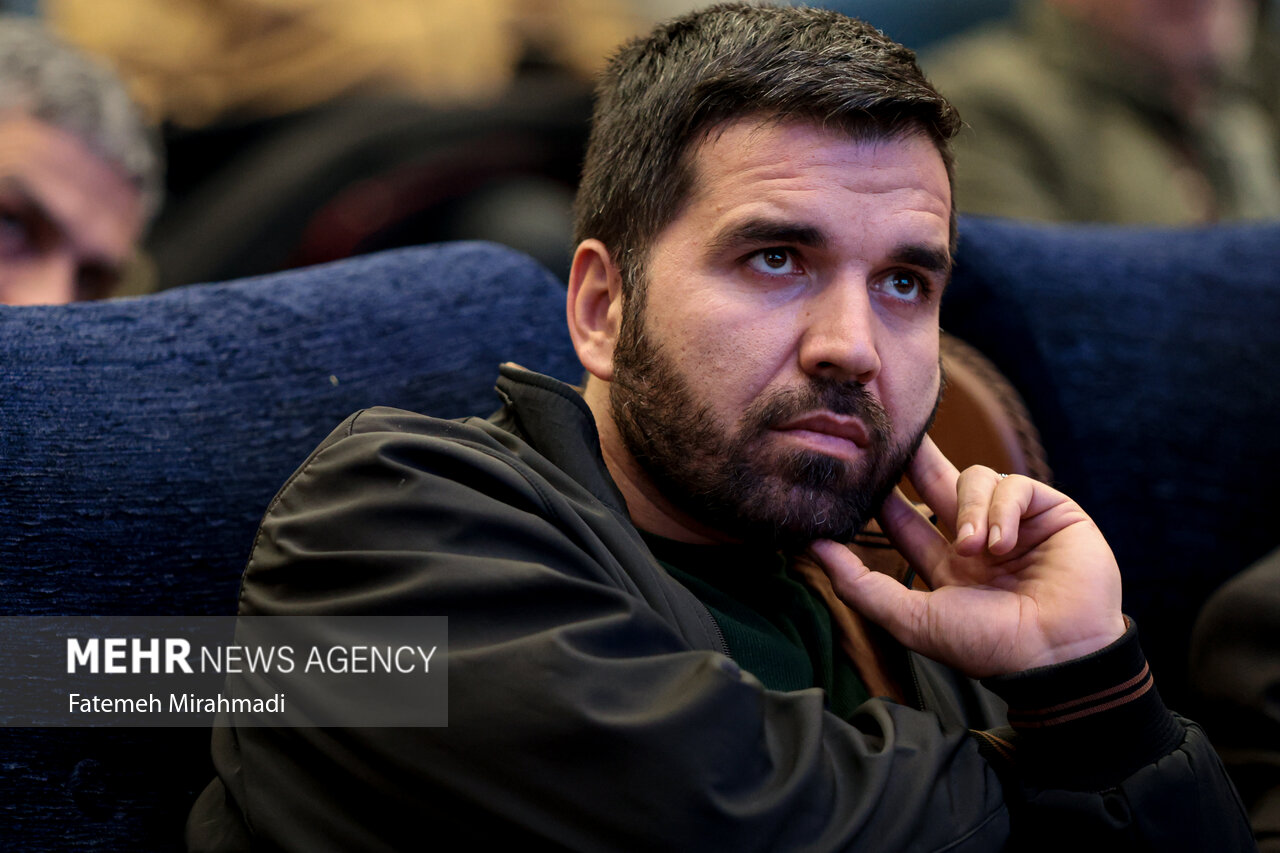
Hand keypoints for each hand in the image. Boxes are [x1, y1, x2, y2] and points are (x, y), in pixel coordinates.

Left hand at [808, 436, 1125, 678]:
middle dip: (913, 458)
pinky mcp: (1050, 511)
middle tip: (889, 433)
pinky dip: (1002, 510)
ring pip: (973, 478)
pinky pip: (1013, 484)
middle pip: (934, 481)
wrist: (1059, 656)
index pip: (903, 520)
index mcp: (947, 567)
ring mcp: (1014, 523)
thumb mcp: (912, 619)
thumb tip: (811, 547)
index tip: (854, 476)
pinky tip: (1003, 545)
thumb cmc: (987, 646)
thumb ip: (860, 584)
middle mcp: (978, 540)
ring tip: (975, 548)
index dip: (881, 497)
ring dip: (968, 509)